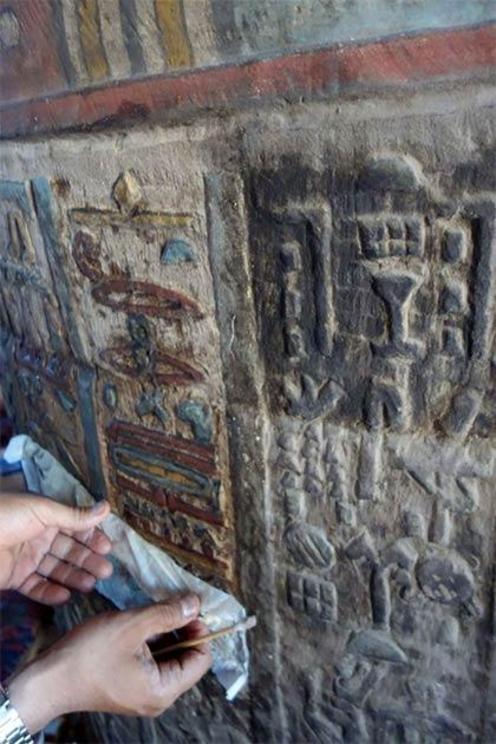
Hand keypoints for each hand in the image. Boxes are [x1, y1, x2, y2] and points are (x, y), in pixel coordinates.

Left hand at [0, 493, 111, 603]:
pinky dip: (50, 592)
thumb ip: (74, 515)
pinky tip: (65, 596)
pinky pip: (36, 587)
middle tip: (106, 571)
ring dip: (74, 576)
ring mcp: (26, 558)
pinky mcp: (14, 578)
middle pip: (68, 550)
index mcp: (44, 516)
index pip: (74, 527)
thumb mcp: (42, 510)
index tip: (107, 547)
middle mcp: (37, 536)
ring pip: (55, 569)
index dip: (91, 537)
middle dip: (87, 559)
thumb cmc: (6, 516)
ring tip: (91, 584)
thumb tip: (106, 507)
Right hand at [8, 594, 212, 732]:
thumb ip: (168, 614)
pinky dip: (149, 642)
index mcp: (164, 690)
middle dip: (181, 629)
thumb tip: (196, 604)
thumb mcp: (133, 625)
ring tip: (149, 613)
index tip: (187, 607)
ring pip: (167, 658)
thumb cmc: (89, 655)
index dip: (199, 630)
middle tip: (168, 605)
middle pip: (186, 658)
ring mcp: (142, 694)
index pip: (201, 659)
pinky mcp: (128, 686)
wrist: (47, 680)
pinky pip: (150, 662)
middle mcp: (158, 698)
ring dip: (164, 633)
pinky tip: (137, 625)